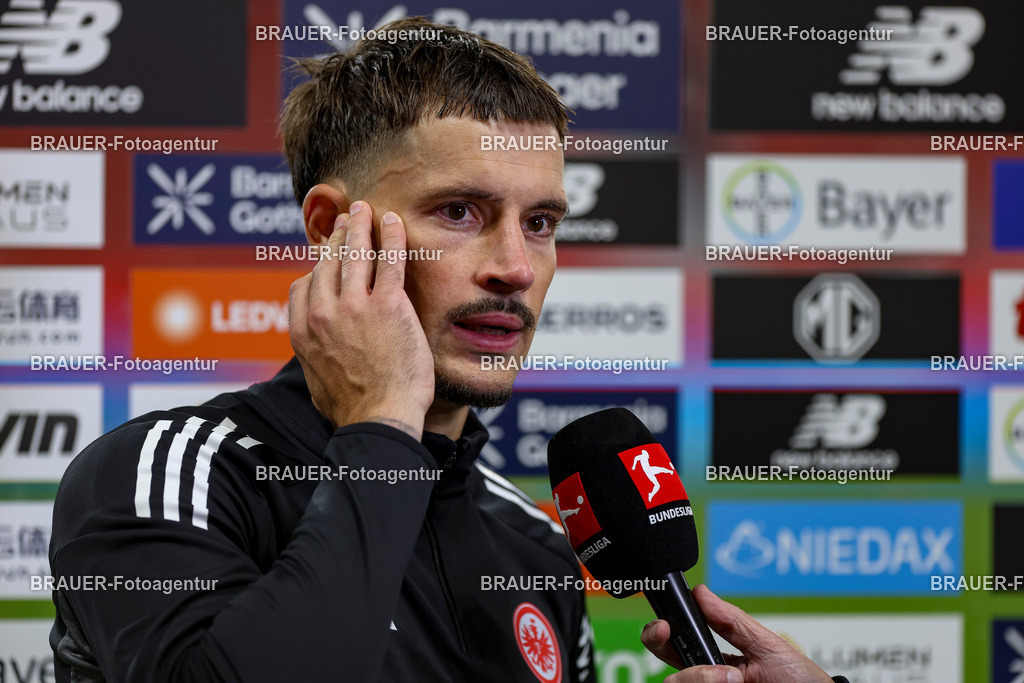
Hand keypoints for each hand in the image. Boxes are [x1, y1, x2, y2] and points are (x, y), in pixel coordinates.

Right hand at [289, 201, 434, 438]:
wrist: (378, 419)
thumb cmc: (353, 411)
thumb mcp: (316, 383)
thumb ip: (314, 359)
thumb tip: (314, 357)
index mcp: (302, 332)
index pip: (303, 287)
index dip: (316, 269)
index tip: (326, 259)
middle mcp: (322, 313)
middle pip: (328, 264)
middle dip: (337, 238)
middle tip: (347, 220)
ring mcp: (354, 306)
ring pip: (355, 255)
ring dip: (360, 227)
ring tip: (363, 211)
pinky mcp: (387, 305)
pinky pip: (389, 261)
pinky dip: (390, 236)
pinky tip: (393, 220)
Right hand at [641, 585, 833, 682]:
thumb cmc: (800, 682)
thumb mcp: (768, 646)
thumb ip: (732, 621)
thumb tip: (701, 593)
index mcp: (717, 661)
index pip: (676, 644)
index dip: (660, 631)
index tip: (664, 624)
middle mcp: (707, 680)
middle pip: (665, 662)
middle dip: (664, 646)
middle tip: (682, 644)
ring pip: (674, 682)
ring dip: (699, 676)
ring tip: (733, 679)